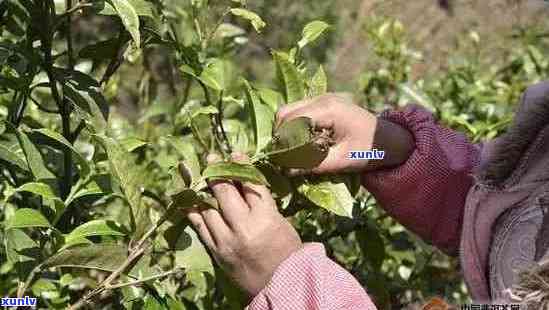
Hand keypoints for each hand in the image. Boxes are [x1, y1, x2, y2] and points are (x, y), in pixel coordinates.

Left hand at [186, 153, 301, 297]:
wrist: (282, 286)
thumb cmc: (287, 252)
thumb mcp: (281, 222)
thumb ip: (263, 203)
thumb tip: (245, 182)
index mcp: (265, 217)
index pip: (250, 184)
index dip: (241, 165)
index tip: (235, 154)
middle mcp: (244, 227)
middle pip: (225, 192)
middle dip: (217, 172)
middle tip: (211, 159)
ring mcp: (227, 240)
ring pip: (208, 208)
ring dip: (202, 190)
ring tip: (198, 177)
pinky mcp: (217, 252)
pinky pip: (201, 228)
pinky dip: (194, 213)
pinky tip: (188, 201)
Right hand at [276, 93, 413, 174]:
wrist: (392, 140)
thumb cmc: (370, 150)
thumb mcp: (341, 161)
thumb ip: (312, 165)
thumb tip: (284, 171)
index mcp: (328, 109)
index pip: (290, 121)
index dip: (282, 142)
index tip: (280, 162)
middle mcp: (322, 98)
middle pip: (285, 113)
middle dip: (280, 135)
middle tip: (283, 158)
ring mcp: (322, 98)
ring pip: (289, 111)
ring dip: (286, 131)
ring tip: (292, 152)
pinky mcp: (324, 104)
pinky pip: (299, 112)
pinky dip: (295, 127)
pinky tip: (302, 144)